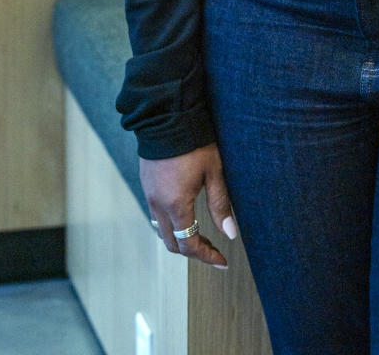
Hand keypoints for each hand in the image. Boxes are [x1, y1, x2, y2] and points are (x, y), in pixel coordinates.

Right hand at [140, 143, 237, 267]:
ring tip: (202, 236)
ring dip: (181, 239)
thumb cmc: (194, 142)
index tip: (222, 261)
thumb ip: (220, 204)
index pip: (189, 244)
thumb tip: (231, 234)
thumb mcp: (214, 171)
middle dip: (193, 251)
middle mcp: (158, 205)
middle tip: (214, 251)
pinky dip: (172, 225)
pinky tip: (186, 217)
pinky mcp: (147, 186)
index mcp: (176, 205)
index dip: (207, 256)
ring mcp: (150, 196)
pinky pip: (157, 216)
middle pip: (173, 244)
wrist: (166, 117)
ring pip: (163, 231)